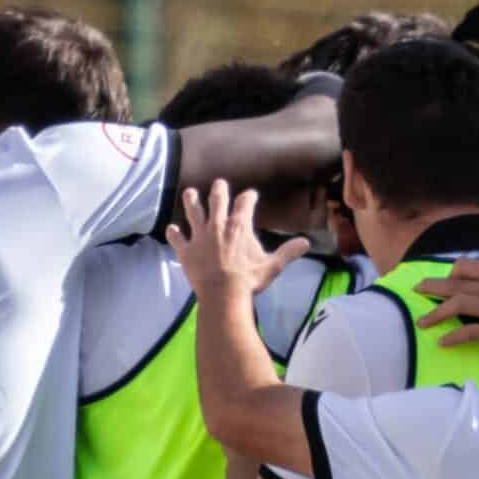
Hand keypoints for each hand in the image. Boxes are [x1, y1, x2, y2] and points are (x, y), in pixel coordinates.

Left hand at [167, 181, 306, 301]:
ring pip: (193, 212)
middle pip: (217, 199)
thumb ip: (288, 252)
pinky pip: (177, 238)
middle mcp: (218, 225)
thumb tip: (306, 243)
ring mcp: (199, 236)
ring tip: (189, 193)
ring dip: (191, 201)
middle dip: (219, 189)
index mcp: (239, 226)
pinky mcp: (186, 250)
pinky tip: (171, 229)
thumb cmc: (249, 280)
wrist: (223, 294)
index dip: (248, 197)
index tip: (250, 194)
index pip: (245, 203)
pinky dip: (173, 233)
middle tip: (219, 184)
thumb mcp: (272, 266)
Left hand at [414, 258, 478, 351]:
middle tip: (417, 289)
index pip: (475, 266)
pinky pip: (471, 331)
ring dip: (437, 311)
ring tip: (422, 322)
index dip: (455, 270)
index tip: (446, 277)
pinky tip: (442, 343)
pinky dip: (453, 336)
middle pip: (460, 283)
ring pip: (461, 302)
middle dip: (434, 285)